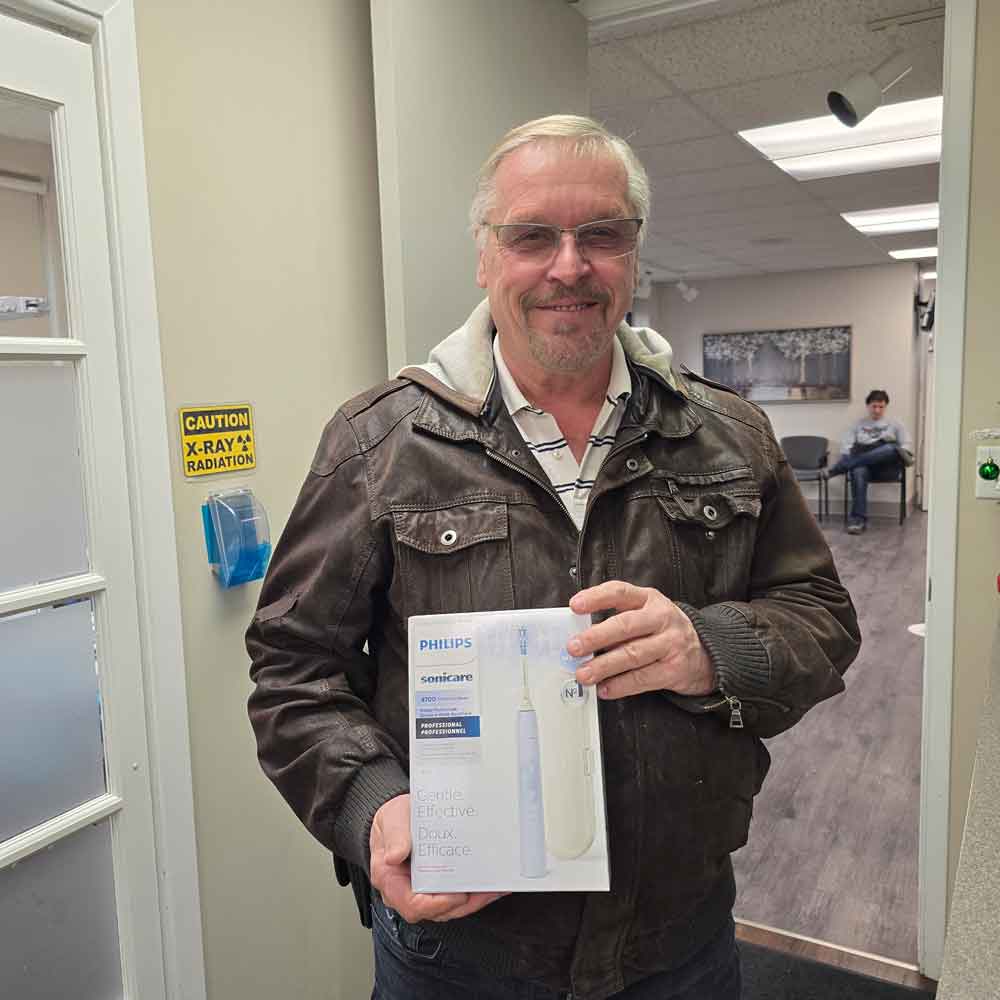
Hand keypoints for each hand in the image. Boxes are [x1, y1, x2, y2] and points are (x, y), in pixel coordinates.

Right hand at [369, 794, 507, 922]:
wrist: (402, 816)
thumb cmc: (394, 820)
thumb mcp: (391, 820)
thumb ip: (395, 836)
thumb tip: (394, 855)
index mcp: (391, 881)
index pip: (413, 905)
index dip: (437, 905)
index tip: (456, 895)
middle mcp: (408, 891)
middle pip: (438, 909)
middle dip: (464, 903)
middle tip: (485, 890)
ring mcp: (425, 890)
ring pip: (452, 906)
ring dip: (474, 900)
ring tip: (494, 887)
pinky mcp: (439, 885)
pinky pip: (457, 895)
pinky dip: (474, 892)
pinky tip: (491, 883)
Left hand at [567, 581, 714, 699]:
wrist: (705, 653)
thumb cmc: (664, 631)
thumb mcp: (646, 613)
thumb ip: (617, 618)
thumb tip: (580, 634)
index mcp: (649, 599)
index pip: (620, 592)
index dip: (596, 598)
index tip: (574, 606)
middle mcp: (661, 618)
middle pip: (625, 625)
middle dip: (596, 637)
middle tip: (573, 647)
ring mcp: (670, 644)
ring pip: (632, 655)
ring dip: (604, 666)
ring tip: (584, 673)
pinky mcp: (674, 669)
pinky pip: (642, 679)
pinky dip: (620, 685)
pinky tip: (605, 688)